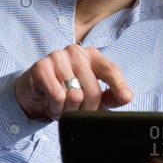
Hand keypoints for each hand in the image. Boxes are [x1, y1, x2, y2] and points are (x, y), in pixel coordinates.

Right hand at [15, 44, 132, 119]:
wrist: (35, 92)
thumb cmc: (66, 90)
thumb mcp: (92, 93)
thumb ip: (111, 95)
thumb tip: (127, 97)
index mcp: (92, 55)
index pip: (110, 69)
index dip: (119, 85)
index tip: (126, 97)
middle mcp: (76, 52)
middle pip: (93, 89)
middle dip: (87, 108)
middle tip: (78, 111)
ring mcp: (57, 57)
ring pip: (75, 95)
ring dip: (69, 109)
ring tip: (64, 106)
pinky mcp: (41, 67)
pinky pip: (58, 96)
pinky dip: (57, 107)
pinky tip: (53, 104)